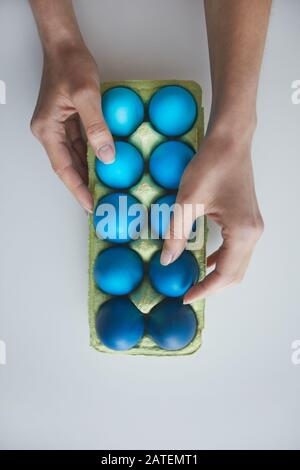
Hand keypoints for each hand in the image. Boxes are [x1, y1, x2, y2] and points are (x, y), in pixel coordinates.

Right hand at [30, 44, 114, 212]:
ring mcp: (58, 128)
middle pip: (68, 166)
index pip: (63, 168)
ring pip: (75, 157)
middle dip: (84, 185)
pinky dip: (92, 157)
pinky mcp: (68, 122)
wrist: (66, 46)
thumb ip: (97, 127)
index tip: (90, 206)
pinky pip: (81, 145)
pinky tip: (105, 165)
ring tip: (105, 189)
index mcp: (48, 129)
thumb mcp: (87, 95)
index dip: (77, 189)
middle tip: (102, 202)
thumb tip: (107, 157)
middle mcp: (50, 132)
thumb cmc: (71, 65)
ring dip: (89, 173)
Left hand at [160, 126, 263, 302]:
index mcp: (242, 232)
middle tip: (188, 292)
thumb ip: (176, 234)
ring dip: (218, 275)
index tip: (185, 297)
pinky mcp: (248, 220)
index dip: (205, 289)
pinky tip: (207, 258)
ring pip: (239, 264)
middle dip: (213, 287)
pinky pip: (238, 249)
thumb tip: (167, 261)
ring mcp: (253, 227)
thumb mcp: (186, 202)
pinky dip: (223, 259)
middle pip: (236, 274)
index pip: (225, 274)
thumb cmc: (211, 166)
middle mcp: (253, 233)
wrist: (229, 141)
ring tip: (196, 280)